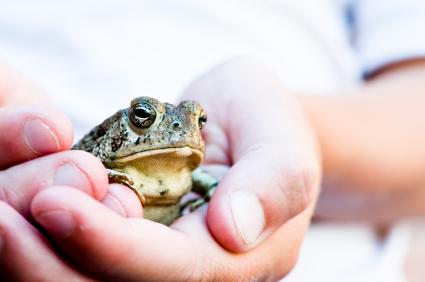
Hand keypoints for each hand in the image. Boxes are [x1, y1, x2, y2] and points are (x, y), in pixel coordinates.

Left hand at [27, 59, 320, 280]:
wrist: (250, 124)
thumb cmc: (268, 122)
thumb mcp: (282, 137)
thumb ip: (275, 180)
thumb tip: (236, 229)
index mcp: (244, 256)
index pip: (178, 271)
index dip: (114, 246)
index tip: (55, 203)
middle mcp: (202, 272)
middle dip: (56, 265)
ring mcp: (165, 259)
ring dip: (40, 259)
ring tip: (1, 214)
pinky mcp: (136, 240)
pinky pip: (87, 257)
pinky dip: (47, 244)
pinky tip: (19, 213)